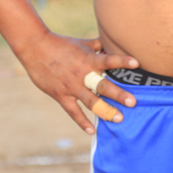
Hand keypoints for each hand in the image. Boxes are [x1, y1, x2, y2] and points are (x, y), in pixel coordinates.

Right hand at [16, 32, 139, 134]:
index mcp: (89, 59)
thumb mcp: (83, 43)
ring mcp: (71, 86)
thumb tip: (114, 41)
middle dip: (118, 94)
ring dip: (105, 110)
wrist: (36, 48)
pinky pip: (73, 111)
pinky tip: (93, 130)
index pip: (109, 59)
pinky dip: (82, 122)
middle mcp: (82, 74)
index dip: (122, 61)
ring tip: (119, 118)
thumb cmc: (62, 44)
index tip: (137, 62)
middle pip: (103, 86)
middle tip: (133, 102)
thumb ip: (99, 46)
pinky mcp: (60, 95)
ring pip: (91, 101)